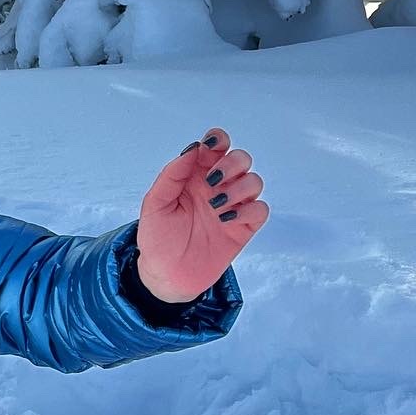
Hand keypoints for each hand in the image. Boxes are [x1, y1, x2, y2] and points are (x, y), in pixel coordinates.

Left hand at [135, 127, 268, 302]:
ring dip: (239, 188)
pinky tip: (225, 220)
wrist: (165, 275)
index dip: (218, 139)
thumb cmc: (157, 237)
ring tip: (215, 206)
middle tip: (212, 181)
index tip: (211, 145)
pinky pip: (260, 209)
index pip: (215, 146)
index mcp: (195, 176)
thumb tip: (193, 148)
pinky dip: (248, 210)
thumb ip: (172, 174)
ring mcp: (232, 206)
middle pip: (241, 159)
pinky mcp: (244, 228)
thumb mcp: (155, 204)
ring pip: (254, 181)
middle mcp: (217, 187)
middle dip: (232, 163)